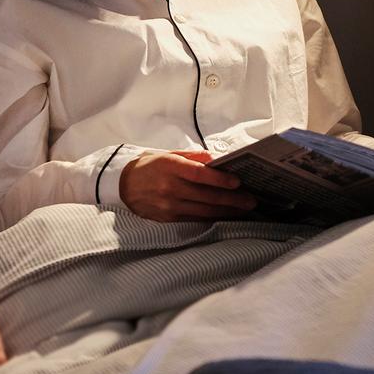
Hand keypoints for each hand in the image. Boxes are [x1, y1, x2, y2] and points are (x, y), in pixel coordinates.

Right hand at [119, 150, 257, 221]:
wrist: (123, 185)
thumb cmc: (149, 166)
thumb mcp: (168, 154)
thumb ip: (193, 157)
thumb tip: (217, 159)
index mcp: (169, 166)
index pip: (199, 174)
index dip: (219, 179)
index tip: (237, 182)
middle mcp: (169, 187)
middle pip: (206, 196)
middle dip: (232, 200)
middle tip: (251, 200)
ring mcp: (168, 205)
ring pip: (204, 211)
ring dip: (226, 211)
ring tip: (244, 209)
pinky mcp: (168, 218)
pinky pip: (195, 219)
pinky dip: (212, 217)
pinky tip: (225, 215)